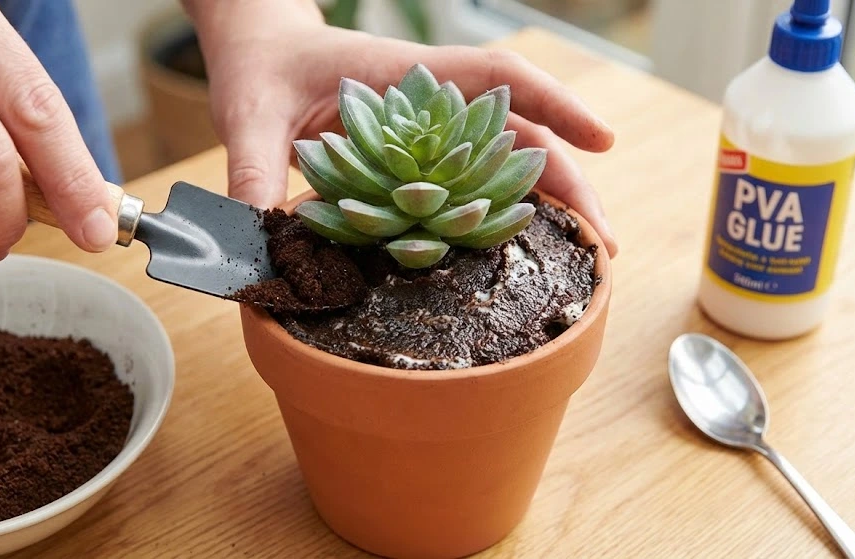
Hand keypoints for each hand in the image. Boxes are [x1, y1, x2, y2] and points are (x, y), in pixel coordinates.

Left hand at [184, 0, 617, 256]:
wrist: (261, 57)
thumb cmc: (261, 71)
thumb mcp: (249, 115)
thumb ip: (252, 169)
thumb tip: (259, 243)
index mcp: (404, 80)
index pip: (494, 80)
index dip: (553, 105)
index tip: (604, 141)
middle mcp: (430, 109)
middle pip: (516, 137)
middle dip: (568, 184)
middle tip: (605, 244)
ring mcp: (428, 137)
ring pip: (503, 165)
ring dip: (547, 205)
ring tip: (586, 257)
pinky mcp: (418, 163)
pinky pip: (470, 186)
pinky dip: (503, 213)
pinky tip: (525, 249)